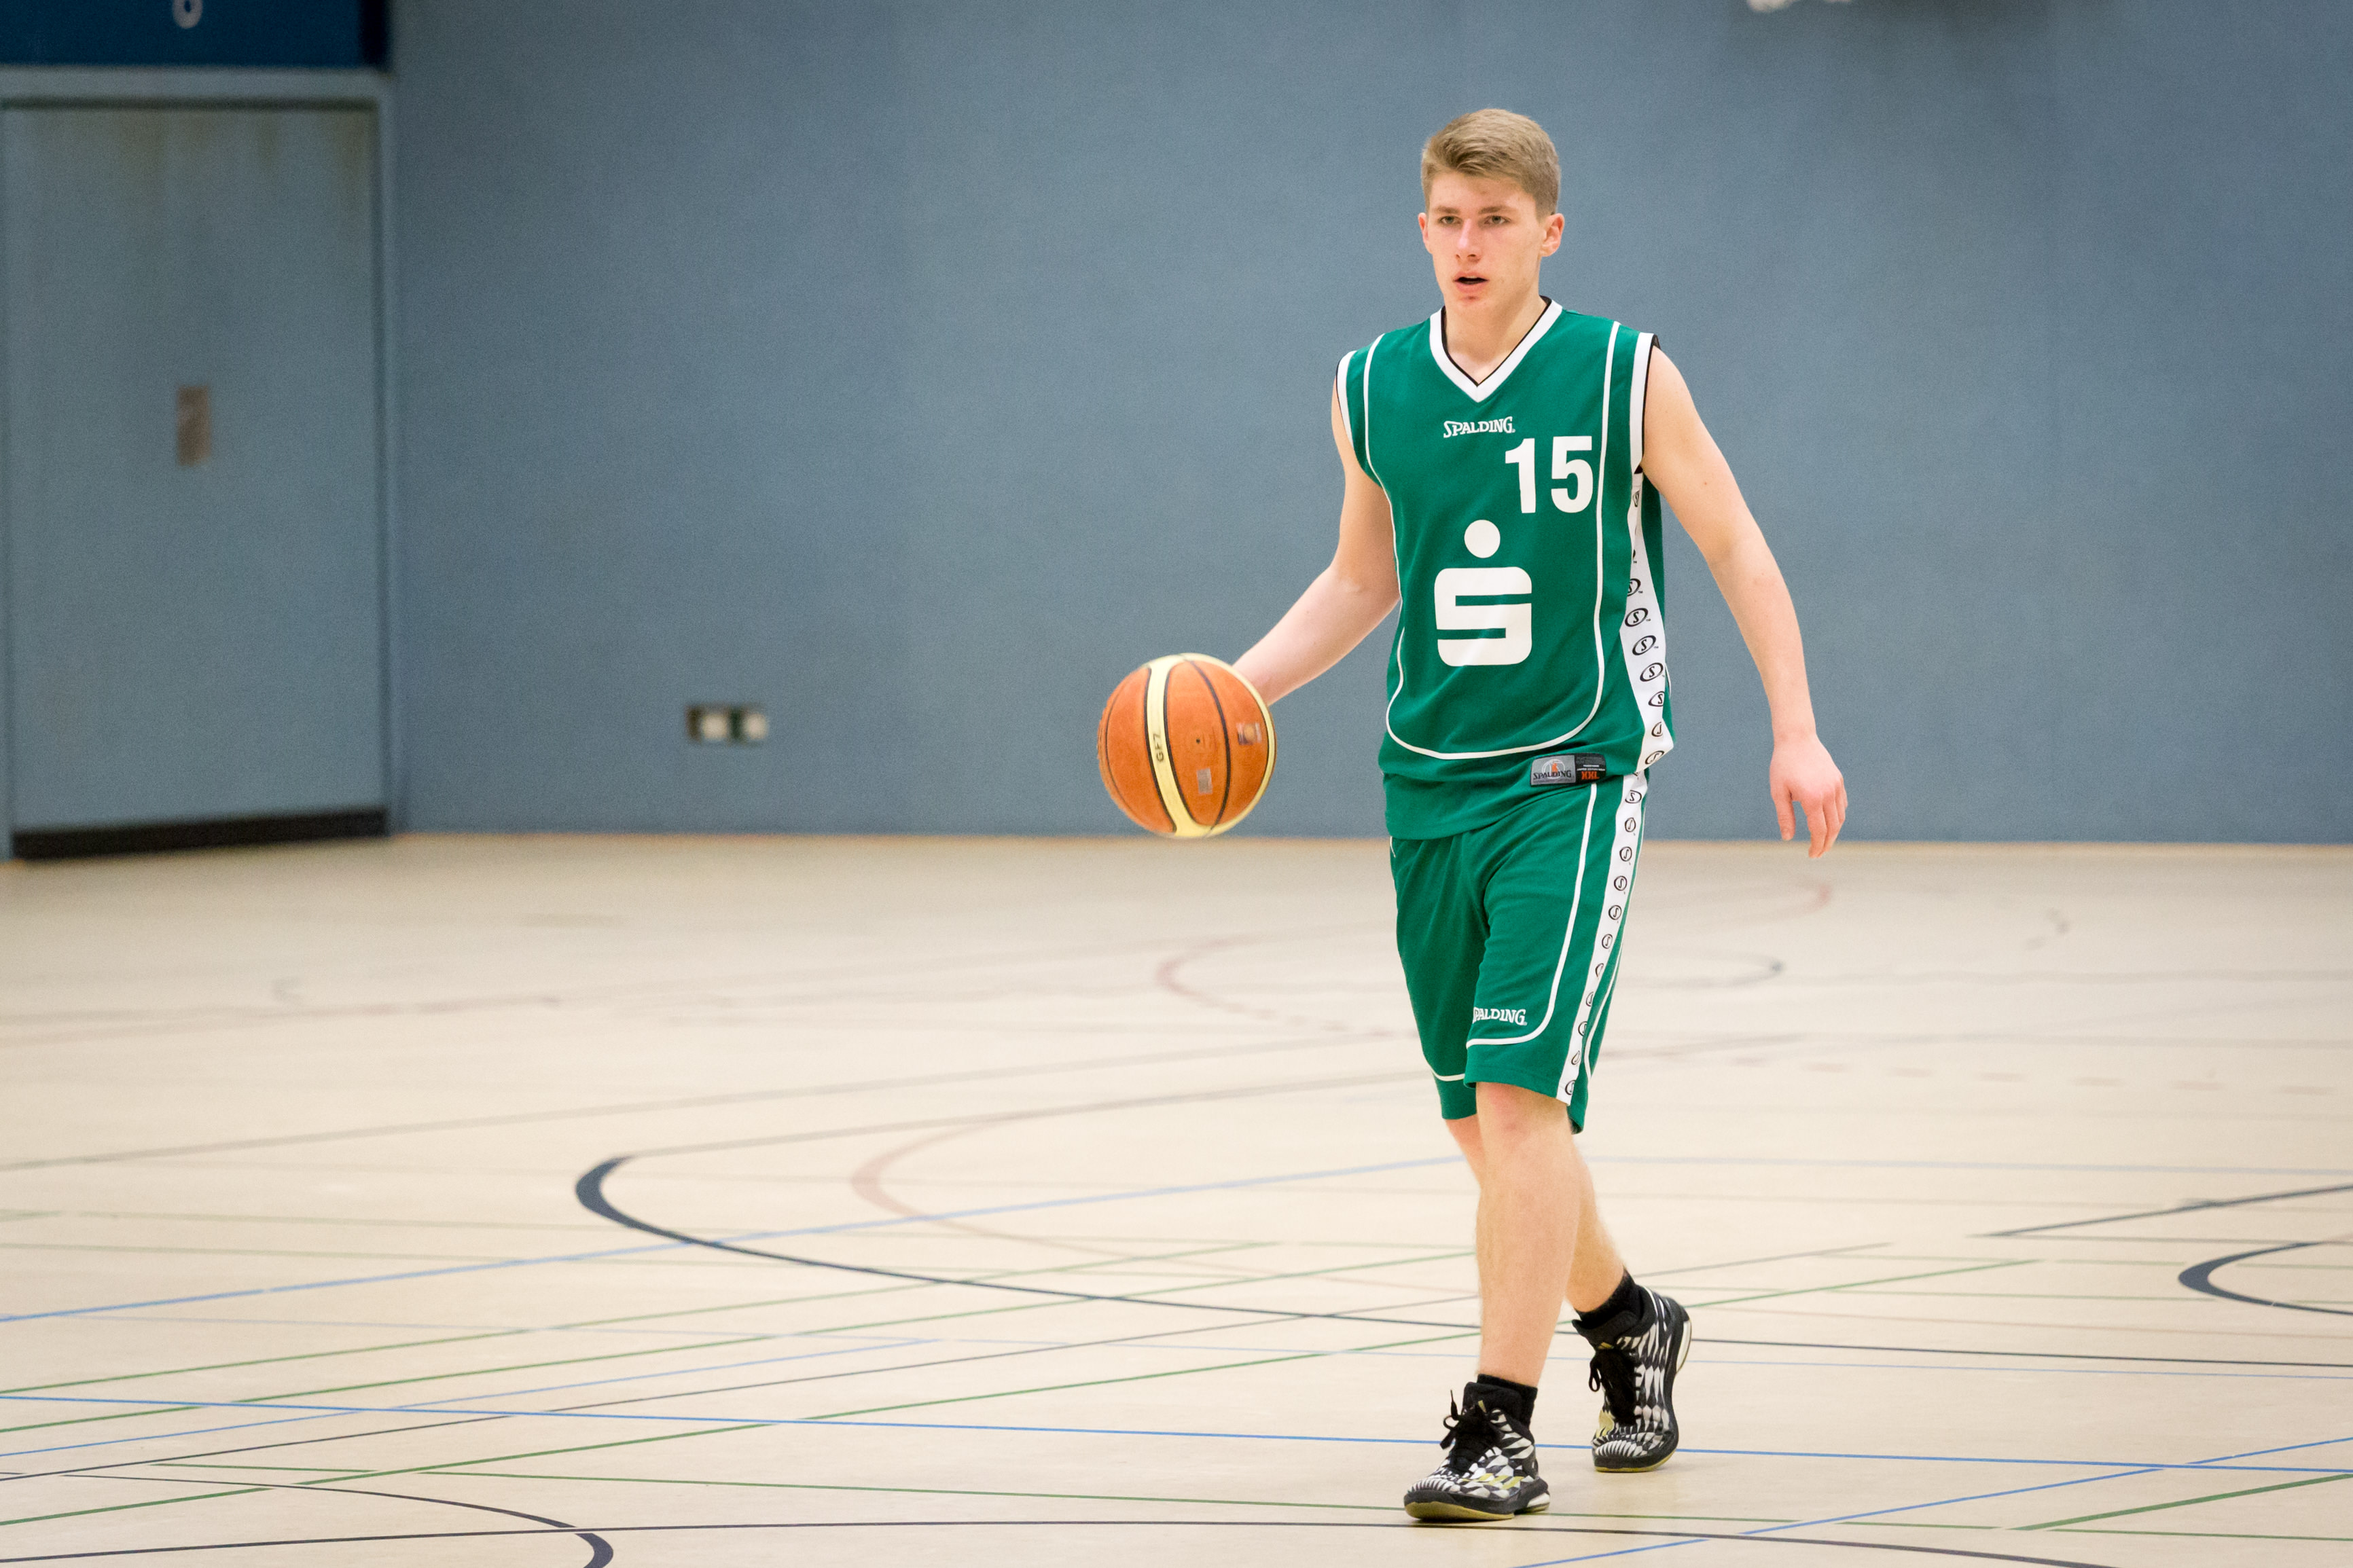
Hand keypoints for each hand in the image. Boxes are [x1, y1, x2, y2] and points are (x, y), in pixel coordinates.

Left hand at [1770, 735, 1846, 856]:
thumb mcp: (1778, 792)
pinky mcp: (1839, 780)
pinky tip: (1829, 822)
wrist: (1797, 738)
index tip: (1812, 855)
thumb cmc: (1783, 765)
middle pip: (1833, 827)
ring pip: (1840, 817)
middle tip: (1819, 854)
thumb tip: (1788, 838)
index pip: (1819, 831)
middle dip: (1827, 843)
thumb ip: (1785, 816)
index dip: (1817, 846)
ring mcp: (1836, 786)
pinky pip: (1842, 804)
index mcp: (1812, 799)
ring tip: (1824, 841)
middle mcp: (1829, 794)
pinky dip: (1838, 816)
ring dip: (1834, 832)